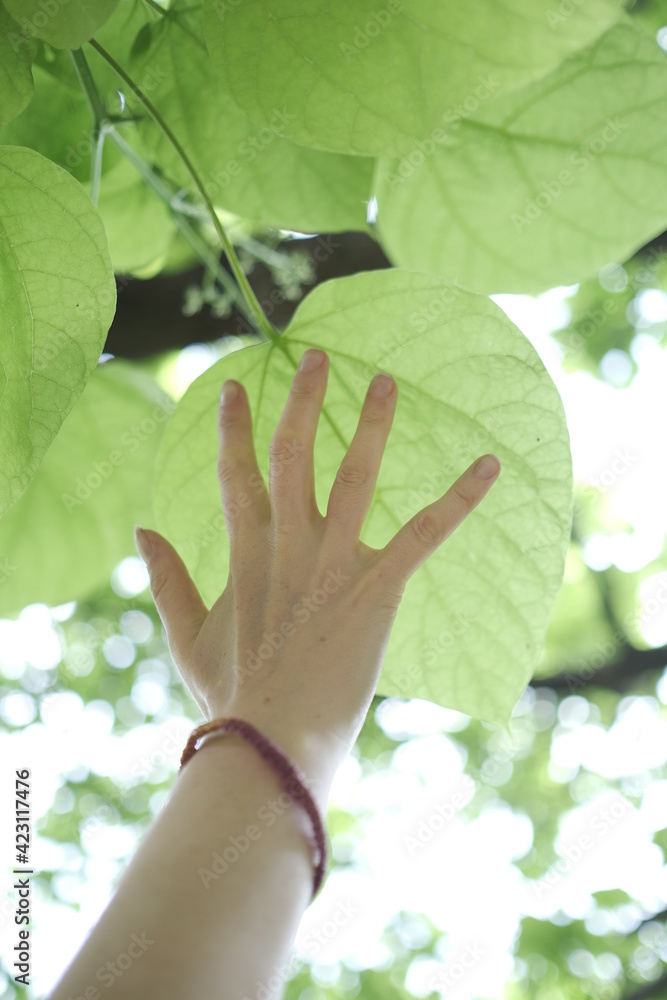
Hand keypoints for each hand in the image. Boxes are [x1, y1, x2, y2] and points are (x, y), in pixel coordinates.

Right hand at [134, 348, 500, 801]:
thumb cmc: (230, 696)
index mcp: (245, 554)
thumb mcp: (186, 636)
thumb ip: (166, 579)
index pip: (235, 474)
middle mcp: (287, 545)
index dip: (234, 428)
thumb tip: (141, 528)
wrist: (268, 743)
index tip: (234, 387)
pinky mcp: (376, 590)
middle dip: (303, 401)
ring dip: (371, 426)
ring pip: (354, 477)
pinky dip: (459, 499)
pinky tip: (489, 465)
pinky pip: (423, 534)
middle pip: (293, 454)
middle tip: (318, 356)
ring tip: (386, 381)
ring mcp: (332, 564)